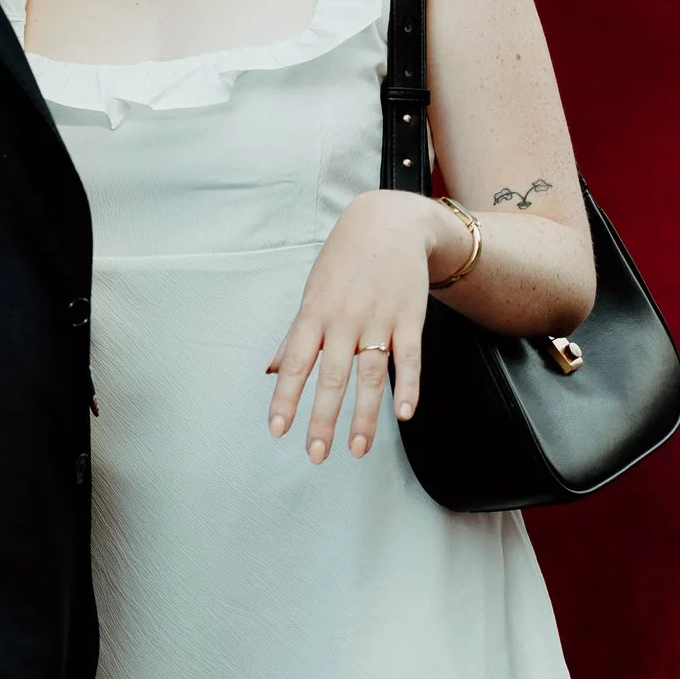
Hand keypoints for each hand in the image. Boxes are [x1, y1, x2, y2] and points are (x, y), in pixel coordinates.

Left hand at [265, 191, 457, 462]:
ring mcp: (378, 319)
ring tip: (356, 449)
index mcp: (314, 315)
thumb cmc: (343, 262)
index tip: (277, 430)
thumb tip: (269, 369)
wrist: (389, 223)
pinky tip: (403, 414)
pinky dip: (407, 386)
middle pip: (330, 376)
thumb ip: (295, 337)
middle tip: (315, 455)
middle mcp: (343, 320)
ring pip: (370, 374)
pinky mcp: (410, 319)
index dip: (285, 397)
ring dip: (364, 415)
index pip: (295, 363)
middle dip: (322, 418)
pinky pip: (409, 358)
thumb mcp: (312, 293)